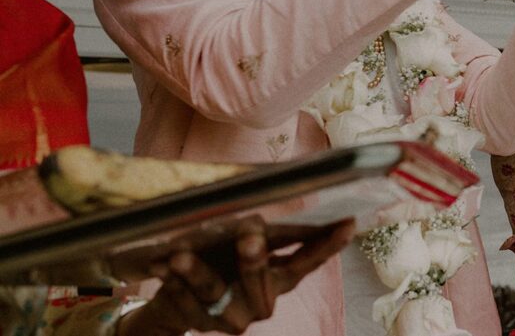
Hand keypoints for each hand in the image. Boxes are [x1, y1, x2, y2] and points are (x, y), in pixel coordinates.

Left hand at [117, 220, 354, 335]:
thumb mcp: (242, 242)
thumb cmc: (220, 260)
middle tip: (250, 234)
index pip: (307, 261)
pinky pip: (184, 302)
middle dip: (255, 260)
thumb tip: (280, 196)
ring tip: (178, 255)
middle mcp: (262, 302)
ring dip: (197, 272)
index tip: (348, 223)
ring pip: (215, 292)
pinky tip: (161, 265)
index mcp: (279, 279)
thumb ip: (261, 229)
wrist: (178, 301)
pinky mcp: (201, 323)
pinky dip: (171, 283)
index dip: (328, 244)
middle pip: (264, 281)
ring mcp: (232, 317)